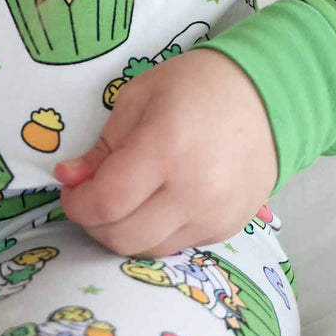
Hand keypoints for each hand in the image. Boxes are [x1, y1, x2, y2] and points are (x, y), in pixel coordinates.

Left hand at [54, 47, 277, 257]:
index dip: (77, 204)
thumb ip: (102, 145)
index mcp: (165, 149)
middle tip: (88, 198)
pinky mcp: (227, 229)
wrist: (267, 97)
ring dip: (121, 232)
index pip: (107, 202)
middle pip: (123, 237)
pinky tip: (151, 204)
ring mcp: (214, 216)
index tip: (69, 190)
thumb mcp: (137, 98)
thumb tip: (68, 178)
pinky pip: (175, 246)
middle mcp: (193, 192)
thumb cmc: (195, 85)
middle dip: (93, 223)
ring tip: (118, 202)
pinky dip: (152, 233)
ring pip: (148, 250)